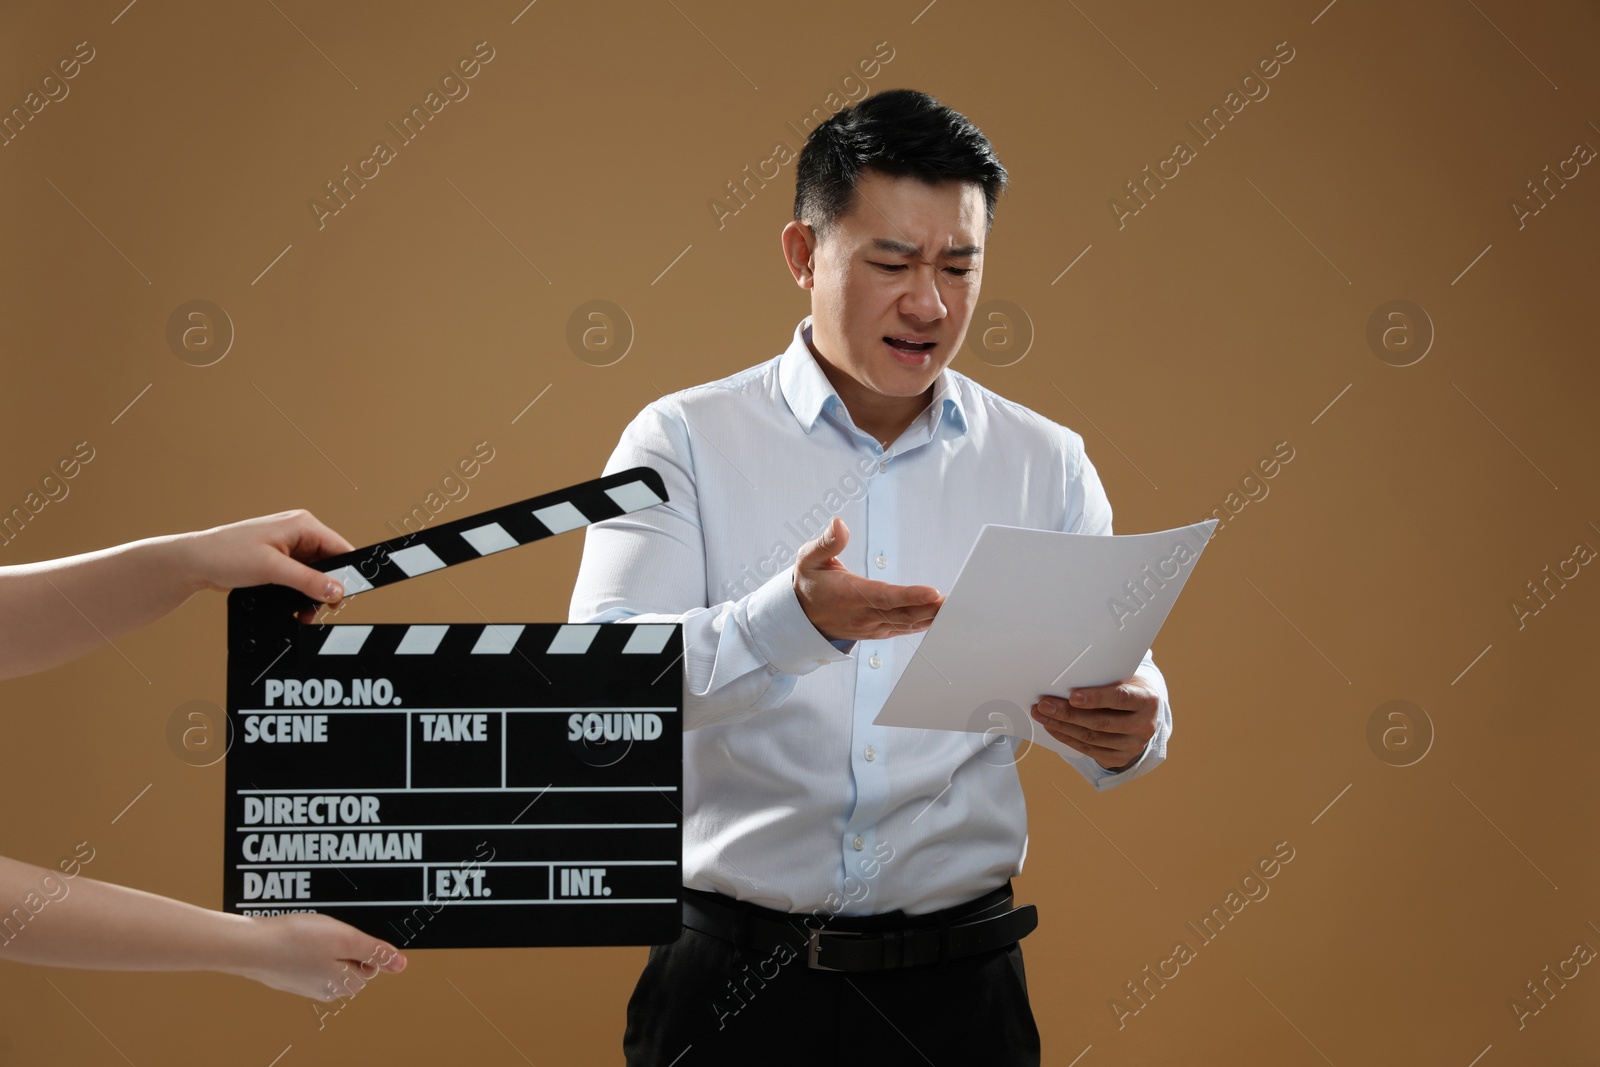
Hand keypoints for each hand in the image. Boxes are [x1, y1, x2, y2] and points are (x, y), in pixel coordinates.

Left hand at [181, 510, 354, 623]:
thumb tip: (336, 590)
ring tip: (305, 611)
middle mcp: (298, 532)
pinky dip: (300, 592)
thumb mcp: (272, 569)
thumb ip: (308, 580)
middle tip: (323, 608)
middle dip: (327, 587)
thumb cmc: (225, 553)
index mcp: (302, 524)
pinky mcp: (278, 560)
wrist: (195, 563)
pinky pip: (301, 577)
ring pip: (316, 573)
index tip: (348, 594)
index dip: (348, 572)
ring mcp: (288, 547)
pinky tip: (295, 604)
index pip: (340, 547)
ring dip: (312, 593)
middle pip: (330, 563)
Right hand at [231, 912, 405, 1000]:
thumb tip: (401, 965)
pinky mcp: (286, 974)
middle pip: (349, 962)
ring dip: (321, 941)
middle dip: (341, 943)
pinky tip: (293, 935)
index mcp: (344, 984)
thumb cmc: (297, 940)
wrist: (249, 945)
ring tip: (307, 931)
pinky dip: (302, 944)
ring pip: (326, 958)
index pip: (370, 964)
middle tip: (324, 930)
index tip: (343, 933)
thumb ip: (375, 951)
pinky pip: (305, 957)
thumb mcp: (346, 939)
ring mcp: (304, 984)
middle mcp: (325, 990)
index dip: (360, 943)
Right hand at [793, 517, 942, 641]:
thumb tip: (838, 523)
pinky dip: (923, 624)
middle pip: (903, 613)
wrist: (801, 617)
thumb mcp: (808, 559)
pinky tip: (939, 618)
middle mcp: (864, 614)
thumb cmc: (809, 583)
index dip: (910, 595)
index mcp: (850, 595)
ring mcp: (872, 626)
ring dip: (932, 617)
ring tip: (955, 608)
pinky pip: (904, 629)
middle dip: (931, 608)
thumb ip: (827, 543)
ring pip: (907, 624)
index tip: (932, 592)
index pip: (884, 596)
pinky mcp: (878, 631)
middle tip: (956, 600)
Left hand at [1030, 674, 1158, 770]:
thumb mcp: (1124, 680)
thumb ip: (1103, 681)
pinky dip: (1066, 738)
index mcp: (1147, 700)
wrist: (1143, 715)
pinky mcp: (1120, 758)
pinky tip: (1053, 727)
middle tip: (1044, 704)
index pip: (1120, 699)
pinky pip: (1088, 750)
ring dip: (1061, 726)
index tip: (1072, 696)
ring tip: (1041, 714)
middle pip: (1100, 722)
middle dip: (1068, 713)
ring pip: (1091, 738)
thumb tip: (1065, 681)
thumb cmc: (1127, 690)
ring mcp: (1133, 745)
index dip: (1096, 698)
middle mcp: (1144, 726)